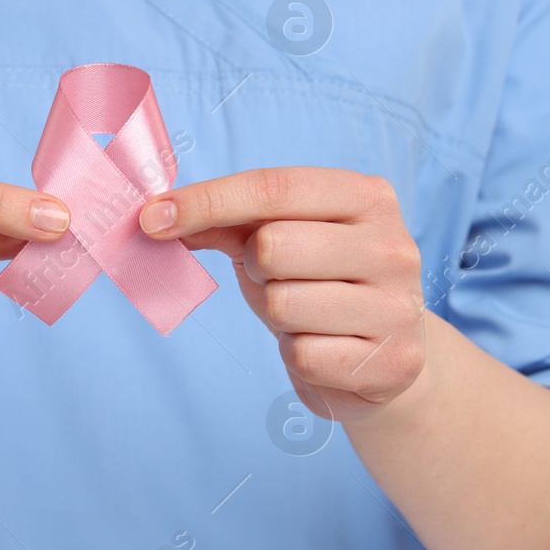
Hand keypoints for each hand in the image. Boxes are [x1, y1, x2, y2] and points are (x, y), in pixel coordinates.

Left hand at [139, 167, 426, 421]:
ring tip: (306, 314)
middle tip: (277, 279)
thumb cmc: (322, 284)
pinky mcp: (394, 362)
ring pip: (283, 304)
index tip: (151, 217)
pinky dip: (297, 354)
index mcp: (367, 196)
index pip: (272, 187)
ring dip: (277, 314)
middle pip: (272, 245)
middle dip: (256, 267)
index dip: (206, 200)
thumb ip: (225, 221)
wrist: (390, 356)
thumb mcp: (278, 239)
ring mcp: (398, 306)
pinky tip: (324, 348)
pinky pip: (302, 355)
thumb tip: (157, 216)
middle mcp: (393, 245)